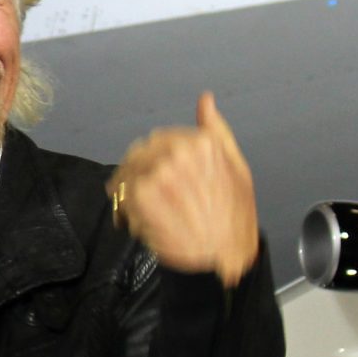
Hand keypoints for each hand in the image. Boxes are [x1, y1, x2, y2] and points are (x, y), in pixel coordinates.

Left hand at [110, 91, 258, 287]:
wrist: (228, 255)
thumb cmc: (235, 215)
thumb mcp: (236, 166)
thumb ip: (215, 131)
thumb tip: (205, 100)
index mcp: (201, 143)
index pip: (158, 140)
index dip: (156, 161)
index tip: (160, 178)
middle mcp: (177, 154)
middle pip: (139, 153)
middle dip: (141, 174)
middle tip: (152, 198)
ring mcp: (156, 175)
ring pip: (127, 173)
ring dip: (131, 191)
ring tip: (148, 212)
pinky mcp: (139, 198)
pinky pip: (121, 195)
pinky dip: (125, 210)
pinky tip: (142, 223)